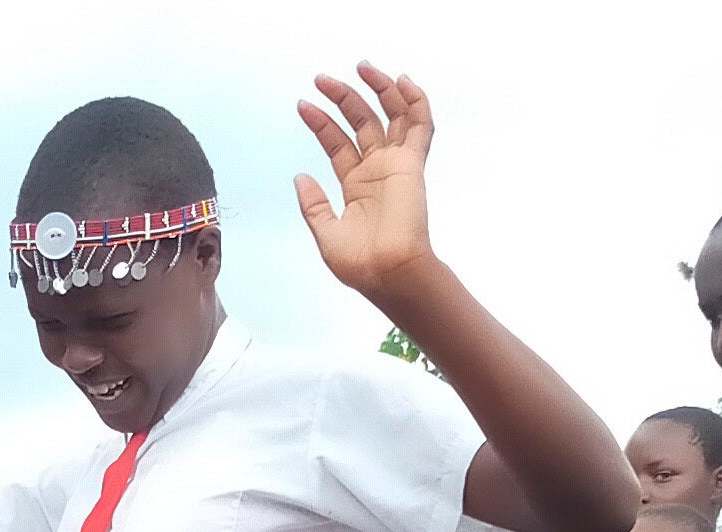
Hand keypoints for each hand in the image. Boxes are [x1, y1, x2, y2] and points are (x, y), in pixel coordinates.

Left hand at [294, 64, 439, 300]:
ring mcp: (396, 165)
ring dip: (379, 89)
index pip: (337, 142)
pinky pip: (421, 125)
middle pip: (362, 122)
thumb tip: (300, 177)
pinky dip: (415, 101)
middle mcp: (377, 170)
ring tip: (361, 68)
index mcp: (356, 185)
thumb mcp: (326, 234)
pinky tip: (402, 81)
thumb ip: (313, 205)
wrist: (389, 273)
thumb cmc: (361, 265)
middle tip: (323, 79)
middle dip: (343, 97)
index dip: (320, 122)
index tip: (302, 105)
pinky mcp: (413, 164)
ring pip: (392, 116)